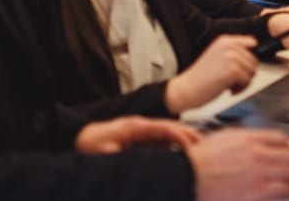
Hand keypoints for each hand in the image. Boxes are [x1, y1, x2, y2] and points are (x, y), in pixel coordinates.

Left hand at [75, 116, 201, 153]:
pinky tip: (185, 151)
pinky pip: (163, 140)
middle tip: (206, 143)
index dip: (178, 135)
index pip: (163, 128)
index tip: (191, 144)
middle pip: (171, 127)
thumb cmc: (92, 143)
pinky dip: (177, 143)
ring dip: (186, 138)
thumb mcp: (105, 153)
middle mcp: (142, 126)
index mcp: (135, 127)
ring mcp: (143, 131)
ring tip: (201, 146)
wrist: (83, 138)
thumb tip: (136, 162)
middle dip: (189, 134)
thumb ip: (121, 156)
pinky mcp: (142, 138)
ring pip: (169, 132)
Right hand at [165, 36, 257, 113]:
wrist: (185, 89)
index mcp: (224, 40)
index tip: (238, 67)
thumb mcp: (217, 56)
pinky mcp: (233, 71)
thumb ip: (234, 50)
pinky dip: (240, 89)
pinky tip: (226, 90)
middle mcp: (228, 45)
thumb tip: (254, 42)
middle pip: (254, 61)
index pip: (251, 42)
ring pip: (252, 72)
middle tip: (229, 81)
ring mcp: (231, 57)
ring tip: (227, 85)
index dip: (247, 58)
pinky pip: (248, 82)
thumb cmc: (200, 77)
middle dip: (245, 74)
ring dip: (242, 82)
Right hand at [187, 129, 288, 200]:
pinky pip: (285, 189)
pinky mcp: (258, 191)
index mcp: (248, 138)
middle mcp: (257, 153)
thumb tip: (252, 143)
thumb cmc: (199, 161)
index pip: (280, 139)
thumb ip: (241, 139)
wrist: (188, 177)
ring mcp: (259, 173)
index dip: (288, 148)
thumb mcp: (221, 139)